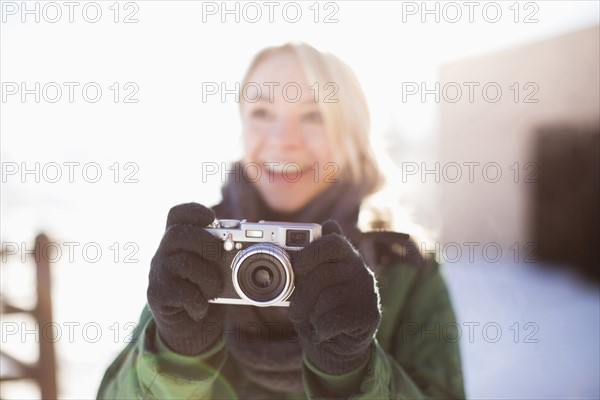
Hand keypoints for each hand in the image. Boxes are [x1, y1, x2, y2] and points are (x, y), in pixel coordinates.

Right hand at [147, 203, 224, 354]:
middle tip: (220, 257)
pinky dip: (198, 301)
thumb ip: (228, 256)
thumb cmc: (206, 292)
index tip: (211, 217)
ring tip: (216, 290)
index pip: (177, 214)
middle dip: (205, 243)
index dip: (193, 211)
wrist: (190, 329)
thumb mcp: (218, 270)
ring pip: (181, 263)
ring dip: (207, 277)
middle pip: (178, 234)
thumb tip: (259, 248)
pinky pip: (180, 292)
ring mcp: (157, 273)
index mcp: (179, 241)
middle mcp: (164, 252)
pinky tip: (202, 307)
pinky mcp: (157, 295)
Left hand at [289, 220, 380, 373]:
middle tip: (294, 309)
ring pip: (326, 299)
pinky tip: (324, 330)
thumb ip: (315, 257)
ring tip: (311, 320)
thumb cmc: (320, 307)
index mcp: (346, 257)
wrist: (337, 345)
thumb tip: (330, 223)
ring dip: (310, 314)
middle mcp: (360, 270)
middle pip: (322, 274)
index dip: (311, 252)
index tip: (297, 267)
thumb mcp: (313, 280)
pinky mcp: (369, 314)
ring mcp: (367, 292)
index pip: (332, 242)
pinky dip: (321, 329)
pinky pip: (333, 319)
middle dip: (301, 296)